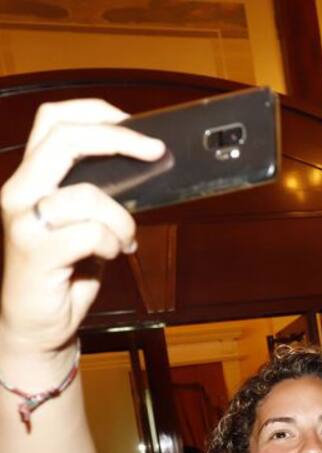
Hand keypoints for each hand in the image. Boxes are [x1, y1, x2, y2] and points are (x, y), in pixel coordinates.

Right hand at [1, 99, 163, 354]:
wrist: (38, 324)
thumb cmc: (66, 271)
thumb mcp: (86, 223)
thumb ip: (101, 194)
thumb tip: (145, 168)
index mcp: (32, 178)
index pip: (53, 121)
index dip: (97, 113)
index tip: (138, 125)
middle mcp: (19, 191)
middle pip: (65, 139)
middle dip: (118, 139)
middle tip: (155, 152)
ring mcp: (22, 220)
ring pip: (89, 194)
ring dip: (122, 218)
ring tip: (124, 240)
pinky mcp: (34, 251)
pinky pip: (91, 233)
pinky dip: (113, 244)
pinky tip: (111, 256)